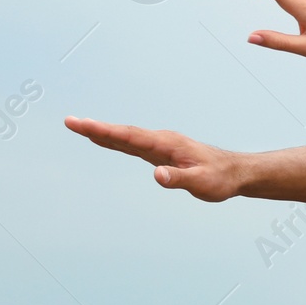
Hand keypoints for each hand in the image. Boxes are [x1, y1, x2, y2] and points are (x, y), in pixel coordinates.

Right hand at [64, 117, 241, 201]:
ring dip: (103, 132)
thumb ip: (179, 179)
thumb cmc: (220, 178)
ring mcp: (161, 145)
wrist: (235, 172)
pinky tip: (104, 139)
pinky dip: (116, 140)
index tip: (82, 125)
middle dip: (96, 128)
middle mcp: (161, 141)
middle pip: (123, 133)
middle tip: (69, 122)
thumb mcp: (201, 183)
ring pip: (126, 137)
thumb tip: (156, 175)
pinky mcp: (162, 152)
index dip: (104, 131)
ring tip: (79, 126)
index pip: (130, 137)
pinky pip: (133, 144)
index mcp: (167, 144)